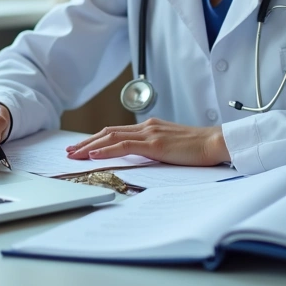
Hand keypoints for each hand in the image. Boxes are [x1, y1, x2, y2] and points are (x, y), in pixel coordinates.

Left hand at [65, 118, 228, 165]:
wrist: (216, 143)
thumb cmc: (199, 148)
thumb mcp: (171, 146)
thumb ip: (155, 148)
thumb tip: (140, 158)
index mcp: (150, 127)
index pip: (116, 131)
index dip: (96, 139)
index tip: (81, 148)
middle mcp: (146, 127)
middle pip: (108, 132)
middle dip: (86, 142)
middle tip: (69, 152)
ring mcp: (150, 134)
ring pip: (111, 137)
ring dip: (90, 146)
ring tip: (74, 155)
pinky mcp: (155, 144)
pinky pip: (125, 146)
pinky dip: (107, 150)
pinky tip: (94, 155)